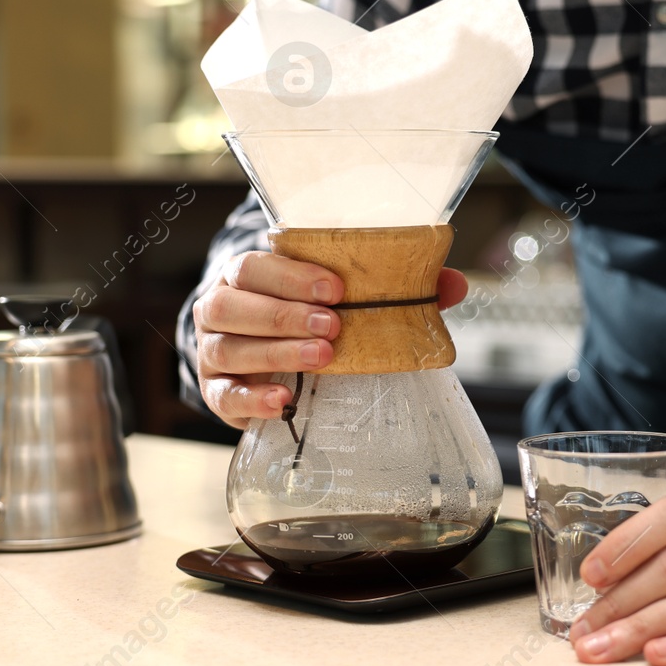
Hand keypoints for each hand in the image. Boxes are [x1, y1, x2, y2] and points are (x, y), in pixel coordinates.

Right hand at [193, 251, 467, 427]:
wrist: (260, 356)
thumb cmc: (305, 315)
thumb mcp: (338, 296)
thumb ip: (393, 286)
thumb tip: (453, 284)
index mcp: (244, 274)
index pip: (254, 266)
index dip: (292, 275)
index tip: (336, 288)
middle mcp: (219, 308)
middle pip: (233, 304)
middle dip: (285, 314)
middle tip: (333, 327)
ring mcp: (213, 351)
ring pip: (228, 347)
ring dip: (276, 352)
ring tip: (322, 358)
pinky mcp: (216, 392)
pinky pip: (224, 395)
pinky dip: (253, 398)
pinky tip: (284, 399)